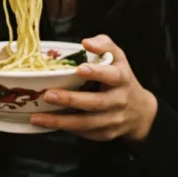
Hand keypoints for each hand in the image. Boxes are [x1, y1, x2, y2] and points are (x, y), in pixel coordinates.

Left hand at [30, 35, 157, 143]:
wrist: (140, 111)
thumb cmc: (121, 79)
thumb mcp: (118, 57)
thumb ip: (104, 45)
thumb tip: (86, 42)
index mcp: (122, 79)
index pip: (112, 75)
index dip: (97, 73)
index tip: (80, 69)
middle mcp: (119, 101)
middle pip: (95, 103)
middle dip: (70, 99)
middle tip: (48, 95)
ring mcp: (112, 120)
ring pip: (86, 123)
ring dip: (60, 121)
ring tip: (37, 117)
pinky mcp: (105, 134)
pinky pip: (84, 133)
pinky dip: (65, 129)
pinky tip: (47, 124)